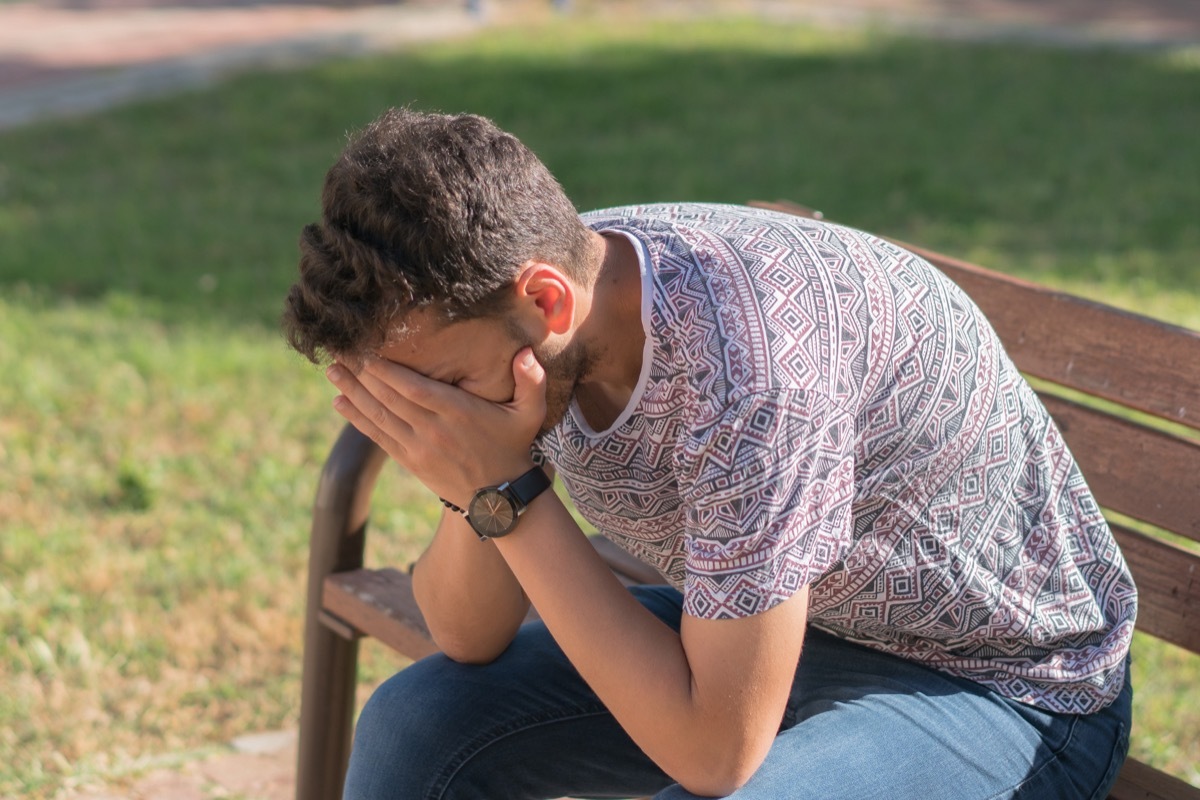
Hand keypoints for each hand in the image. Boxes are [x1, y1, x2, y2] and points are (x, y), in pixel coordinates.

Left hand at [326, 348, 546, 505]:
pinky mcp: (411, 461)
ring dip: (352, 393)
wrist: (499, 496)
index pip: (415, 390)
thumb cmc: (513, 447)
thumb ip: (532, 381)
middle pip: (390, 399)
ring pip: (379, 416)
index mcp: (458, 413)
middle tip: (338, 351)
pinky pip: (379, 437)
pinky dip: (358, 419)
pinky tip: (340, 402)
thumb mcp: (530, 414)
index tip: (367, 352)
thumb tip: (526, 352)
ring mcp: (419, 448)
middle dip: (361, 375)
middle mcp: (433, 431)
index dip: (388, 372)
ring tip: (332, 371)